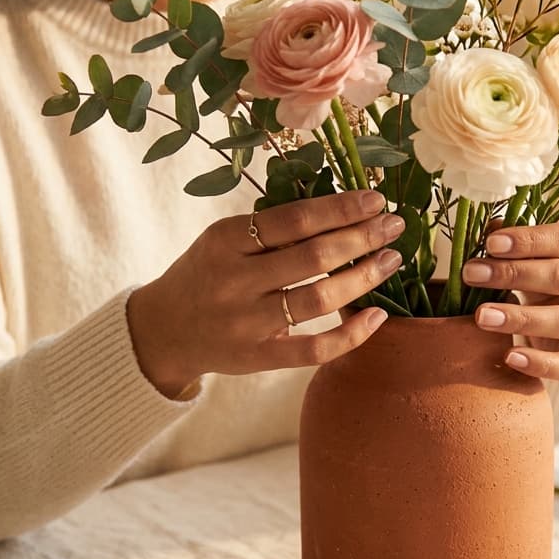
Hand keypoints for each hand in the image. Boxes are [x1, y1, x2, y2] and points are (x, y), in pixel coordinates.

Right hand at [127, 190, 404, 396]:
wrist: (163, 329)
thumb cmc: (207, 273)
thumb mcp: (224, 240)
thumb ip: (272, 229)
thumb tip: (345, 209)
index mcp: (225, 240)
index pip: (294, 219)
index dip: (340, 208)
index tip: (375, 200)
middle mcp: (233, 280)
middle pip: (312, 256)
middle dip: (362, 237)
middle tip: (395, 225)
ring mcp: (245, 323)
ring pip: (317, 299)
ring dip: (363, 278)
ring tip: (391, 260)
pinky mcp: (256, 358)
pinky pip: (313, 349)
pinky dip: (351, 334)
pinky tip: (378, 315)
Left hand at [461, 220, 558, 379]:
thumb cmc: (554, 271)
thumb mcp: (541, 251)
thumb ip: (518, 238)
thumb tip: (490, 227)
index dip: (529, 241)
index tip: (491, 244)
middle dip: (514, 274)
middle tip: (472, 274)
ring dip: (521, 318)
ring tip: (482, 315)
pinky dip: (542, 363)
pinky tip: (510, 356)